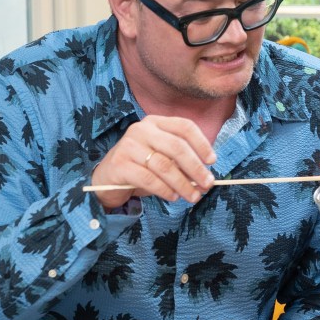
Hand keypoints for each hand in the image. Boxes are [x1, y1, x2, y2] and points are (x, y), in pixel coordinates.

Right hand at [90, 115, 216, 208]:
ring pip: (164, 165)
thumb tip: (205, 177)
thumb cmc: (141, 168)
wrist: (107, 179)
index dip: (202, 143)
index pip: (184, 127)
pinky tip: (173, 197)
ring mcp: (128, 146)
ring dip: (183, 183)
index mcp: (156, 123)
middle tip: (207, 185)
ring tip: (193, 196)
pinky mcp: (119, 164)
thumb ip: (182, 163)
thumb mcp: (162, 160)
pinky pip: (148, 179)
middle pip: (177, 147)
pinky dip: (165, 190)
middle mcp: (141, 130)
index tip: (212, 162)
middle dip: (196, 168)